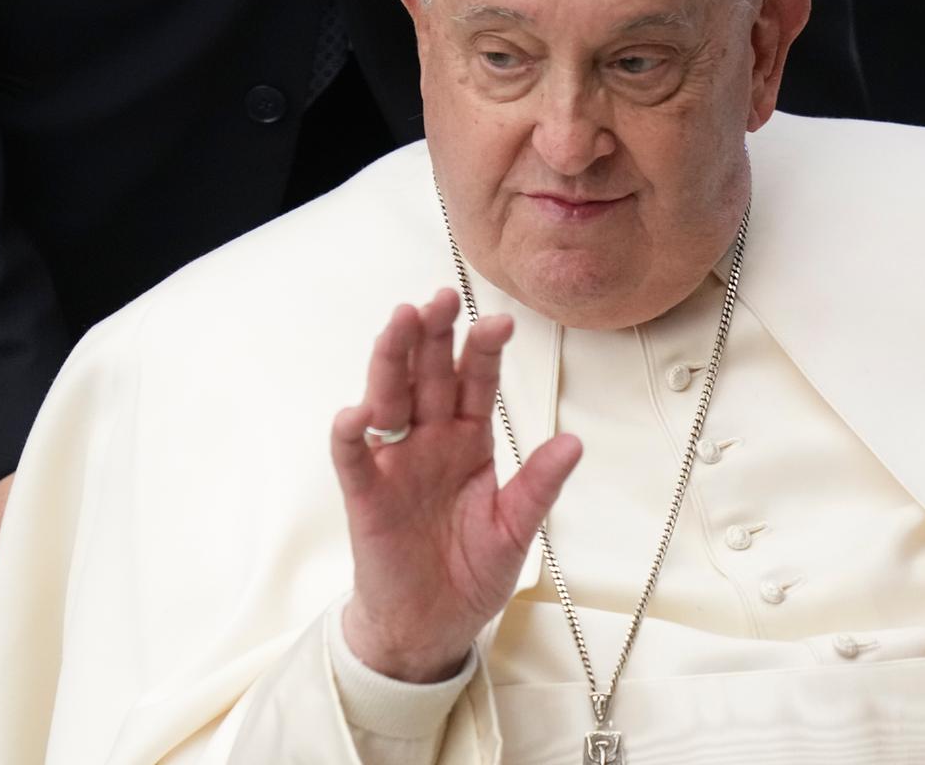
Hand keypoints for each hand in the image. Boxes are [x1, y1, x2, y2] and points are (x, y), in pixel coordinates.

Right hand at [330, 289, 582, 681]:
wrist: (431, 626)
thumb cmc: (469, 572)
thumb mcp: (515, 528)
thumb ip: (539, 484)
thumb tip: (573, 442)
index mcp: (468, 440)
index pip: (475, 382)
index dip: (483, 351)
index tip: (500, 322)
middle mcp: (429, 441)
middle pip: (428, 375)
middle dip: (434, 335)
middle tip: (441, 297)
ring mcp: (395, 463)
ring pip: (389, 398)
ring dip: (392, 360)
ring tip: (400, 321)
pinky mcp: (366, 494)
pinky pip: (354, 457)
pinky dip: (351, 433)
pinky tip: (356, 412)